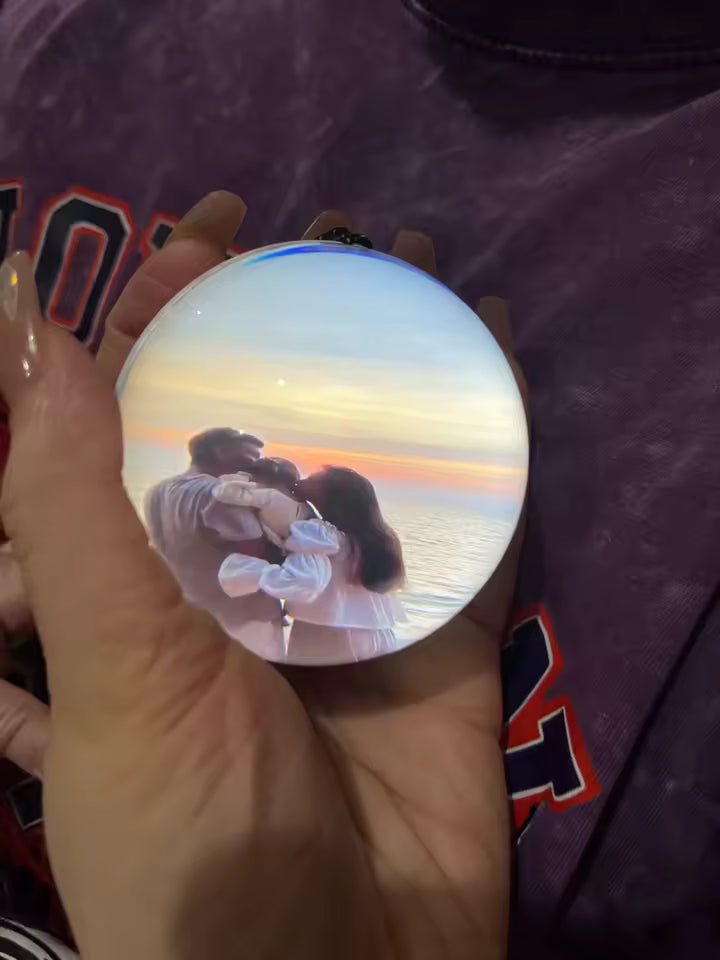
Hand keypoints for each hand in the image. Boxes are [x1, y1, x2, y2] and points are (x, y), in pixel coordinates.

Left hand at [0, 194, 525, 959]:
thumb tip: (36, 328)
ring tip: (418, 269)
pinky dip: (482, 442)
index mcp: (147, 578)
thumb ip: (72, 502)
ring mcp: (347, 600)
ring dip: (392, 364)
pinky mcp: (437, 632)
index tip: (200, 236)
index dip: (163, 321)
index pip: (146, 418)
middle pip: (265, 421)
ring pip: (367, 457)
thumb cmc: (190, 836)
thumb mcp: (108, 667)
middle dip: (288, 324)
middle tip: (325, 234)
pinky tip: (492, 356)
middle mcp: (244, 575)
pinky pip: (466, 521)